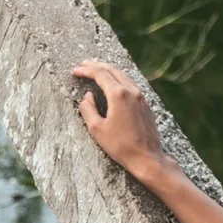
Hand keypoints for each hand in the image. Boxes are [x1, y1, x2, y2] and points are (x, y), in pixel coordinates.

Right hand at [71, 61, 165, 178]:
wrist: (147, 157)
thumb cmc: (121, 146)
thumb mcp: (97, 129)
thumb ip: (88, 109)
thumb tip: (87, 96)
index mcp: (118, 95)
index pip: (100, 74)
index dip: (86, 70)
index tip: (75, 71)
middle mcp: (131, 91)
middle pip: (112, 70)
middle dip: (96, 65)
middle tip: (83, 65)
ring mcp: (141, 97)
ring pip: (123, 75)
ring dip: (108, 70)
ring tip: (96, 70)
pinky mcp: (145, 104)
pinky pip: (130, 83)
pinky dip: (119, 78)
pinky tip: (114, 83)